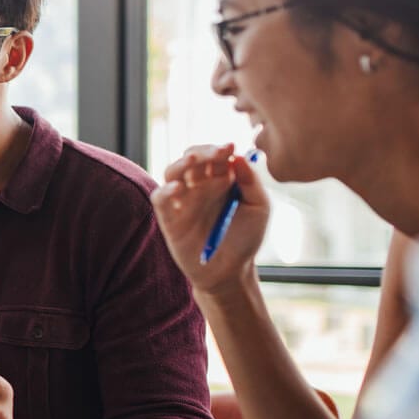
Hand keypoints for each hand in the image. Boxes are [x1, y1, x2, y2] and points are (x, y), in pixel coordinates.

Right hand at [150, 143, 268, 294]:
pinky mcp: (169, 218)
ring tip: (192, 159)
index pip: (215, 155)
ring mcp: (183, 201)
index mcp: (221, 179)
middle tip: (217, 152)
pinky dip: (165, 190)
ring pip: (172, 172)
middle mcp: (199, 186)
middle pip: (192, 158)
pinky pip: (160, 198)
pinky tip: (178, 188)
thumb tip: (240, 156)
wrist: (231, 271)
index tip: (231, 146)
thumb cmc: (246, 239)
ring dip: (181, 163)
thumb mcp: (259, 208)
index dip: (221, 149)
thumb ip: (252, 182)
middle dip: (203, 151)